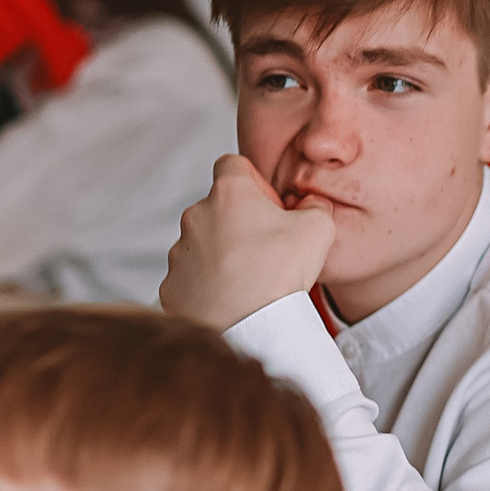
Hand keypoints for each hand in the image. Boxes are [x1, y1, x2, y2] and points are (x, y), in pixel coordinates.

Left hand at [160, 156, 334, 329]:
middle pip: (218, 208)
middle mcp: (196, 216)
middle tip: (268, 250)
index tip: (270, 207)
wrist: (247, 326)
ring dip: (224, 255)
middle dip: (240, 223)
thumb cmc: (280, 272)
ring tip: (251, 280)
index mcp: (228, 194)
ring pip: (204, 244)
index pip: (232, 164)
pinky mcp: (171, 284)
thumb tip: (311, 205)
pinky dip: (209, 285)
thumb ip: (315, 206)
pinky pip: (192, 277)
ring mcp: (180, 252)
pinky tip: (232, 300)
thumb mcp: (319, 228)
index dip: (254, 181)